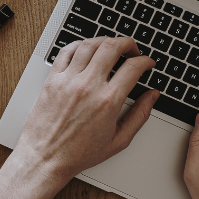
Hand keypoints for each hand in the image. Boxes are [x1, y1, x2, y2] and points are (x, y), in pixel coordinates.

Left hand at [14, 37, 159, 184]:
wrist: (46, 157)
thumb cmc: (78, 153)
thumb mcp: (119, 140)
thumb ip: (140, 115)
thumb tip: (152, 96)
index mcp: (107, 101)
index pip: (133, 67)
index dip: (145, 61)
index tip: (147, 63)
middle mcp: (88, 86)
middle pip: (112, 47)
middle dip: (128, 43)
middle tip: (132, 50)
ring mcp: (68, 80)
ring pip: (89, 44)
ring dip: (105, 41)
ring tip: (111, 47)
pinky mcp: (52, 79)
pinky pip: (66, 51)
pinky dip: (79, 44)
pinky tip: (86, 49)